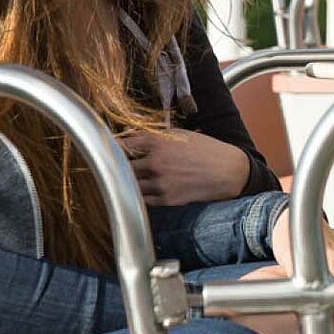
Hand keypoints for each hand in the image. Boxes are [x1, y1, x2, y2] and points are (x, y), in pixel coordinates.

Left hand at [119, 129, 249, 206]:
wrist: (227, 171)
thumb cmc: (204, 149)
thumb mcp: (178, 134)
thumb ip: (151, 136)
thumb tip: (128, 137)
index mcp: (157, 142)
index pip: (121, 145)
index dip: (112, 148)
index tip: (106, 150)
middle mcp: (155, 163)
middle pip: (121, 166)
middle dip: (117, 165)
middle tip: (112, 166)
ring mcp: (160, 183)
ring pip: (129, 185)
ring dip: (126, 182)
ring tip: (125, 179)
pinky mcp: (166, 200)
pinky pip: (142, 199)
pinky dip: (138, 194)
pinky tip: (140, 190)